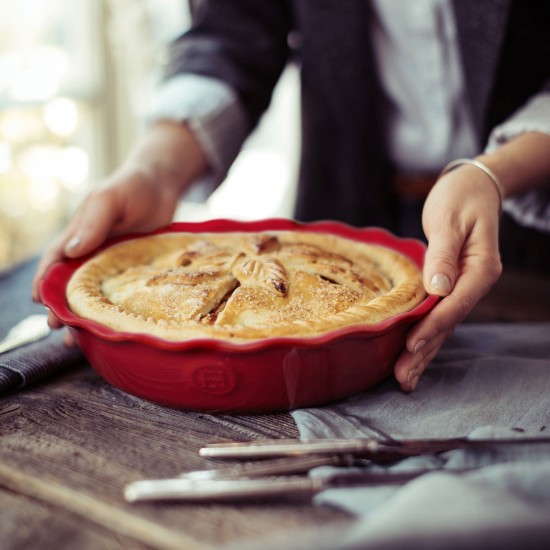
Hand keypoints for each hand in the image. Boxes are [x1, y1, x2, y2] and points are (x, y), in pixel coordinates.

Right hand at [32, 122, 207, 331]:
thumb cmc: (132, 187)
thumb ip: (93, 223)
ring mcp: (113, 263)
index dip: (45, 282)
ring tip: (78, 338)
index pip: (55, 262)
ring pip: (95, 293)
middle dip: (62, 306)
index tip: (41, 302)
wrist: (164, 187)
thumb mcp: (109, 199)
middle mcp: (92, 252)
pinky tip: (114, 327)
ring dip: (85, 314)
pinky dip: (114, 309)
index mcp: (79, 235)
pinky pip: (121, 293)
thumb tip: (72, 251)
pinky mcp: (133, 270)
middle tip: (57, 327)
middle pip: (71, 284)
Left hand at [393, 164, 502, 391]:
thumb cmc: (460, 198)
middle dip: (424, 352)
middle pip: (448, 323)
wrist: (474, 188)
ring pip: (443, 326)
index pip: (454, 304)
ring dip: (424, 353)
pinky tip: (414, 354)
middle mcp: (474, 283)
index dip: (432, 326)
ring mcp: (464, 288)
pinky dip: (426, 336)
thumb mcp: (451, 220)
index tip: (410, 345)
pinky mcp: (451, 287)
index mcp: (480, 269)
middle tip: (402, 379)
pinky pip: (438, 316)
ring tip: (405, 379)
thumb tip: (437, 288)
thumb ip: (444, 254)